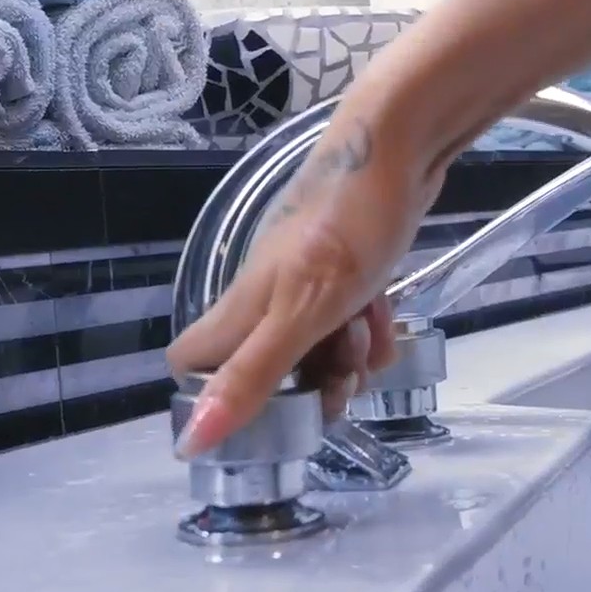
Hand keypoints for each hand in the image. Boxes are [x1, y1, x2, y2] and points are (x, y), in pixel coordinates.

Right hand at [165, 117, 434, 458]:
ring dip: (352, 357)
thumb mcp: (300, 314)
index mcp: (241, 309)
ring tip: (371, 331)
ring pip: (321, 350)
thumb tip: (191, 441)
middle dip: (314, 385)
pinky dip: (374, 326)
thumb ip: (252, 376)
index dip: (218, 397)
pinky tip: (389, 312)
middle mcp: (267, 298)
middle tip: (344, 377)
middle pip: (272, 371)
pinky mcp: (350, 270)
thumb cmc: (346, 229)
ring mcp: (309, 282)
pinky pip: (355, 322)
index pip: (195, 366)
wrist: (399, 149)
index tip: (269, 413)